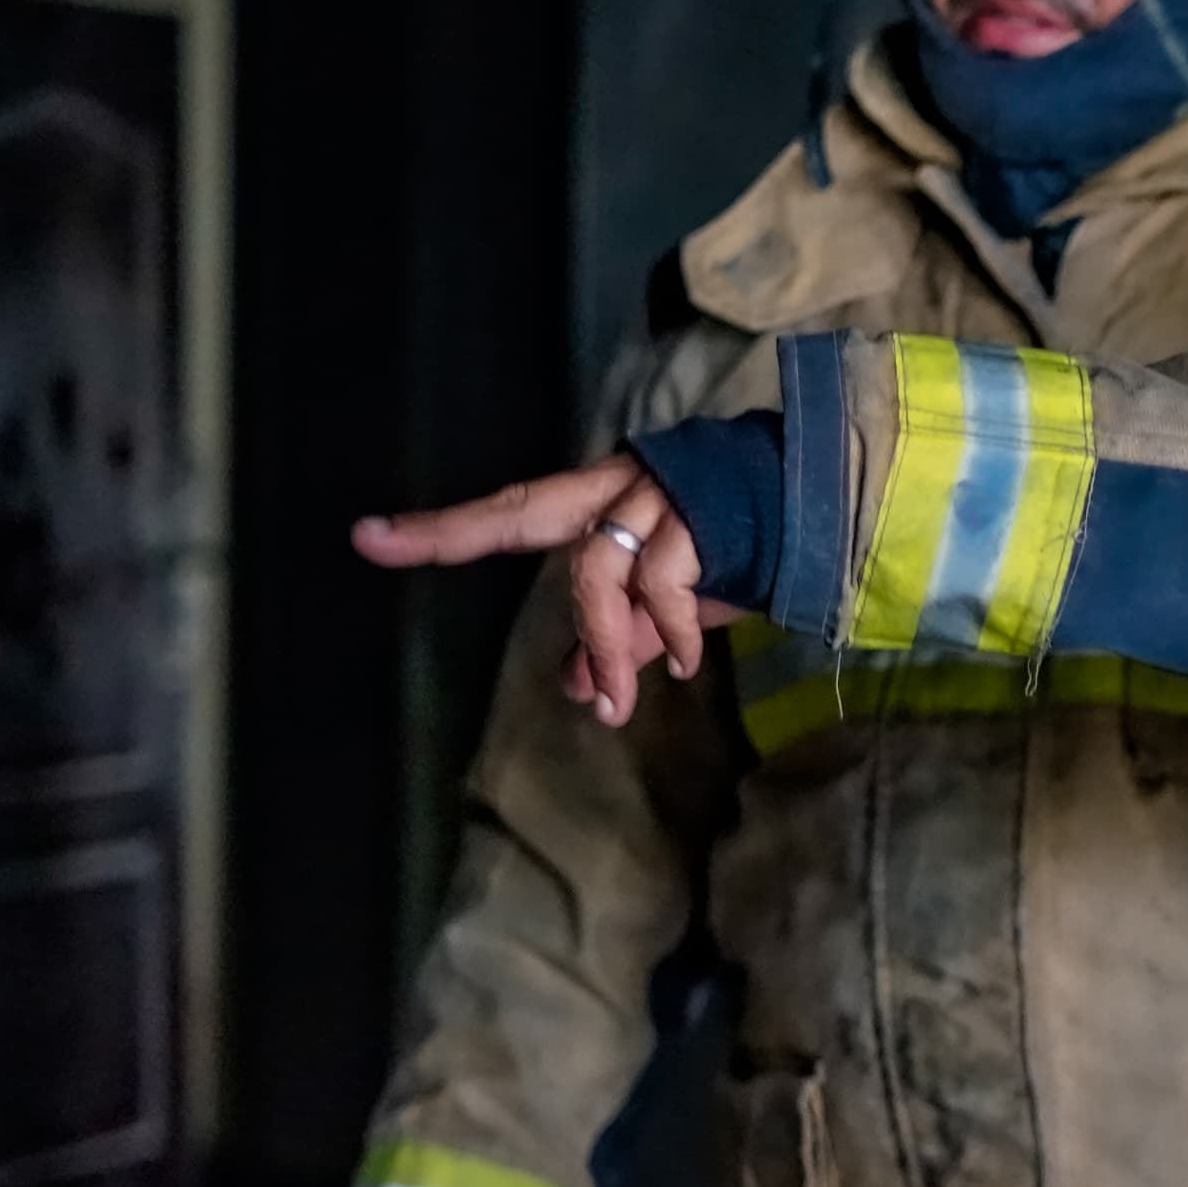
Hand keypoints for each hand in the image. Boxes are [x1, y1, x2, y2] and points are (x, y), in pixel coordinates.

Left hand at [353, 459, 730, 726]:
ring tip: (617, 699)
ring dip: (603, 641)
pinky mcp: (702, 522)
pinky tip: (683, 664)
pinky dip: (669, 630)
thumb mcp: (665, 599)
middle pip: (526, 512)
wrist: (819, 510)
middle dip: (455, 530)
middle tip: (380, 543)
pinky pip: (664, 582)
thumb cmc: (735, 548)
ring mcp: (657, 499)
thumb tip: (573, 687)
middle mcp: (615, 488)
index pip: (512, 515)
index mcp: (600, 501)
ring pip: (599, 570)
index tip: (368, 537)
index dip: (444, 530)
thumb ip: (619, 636)